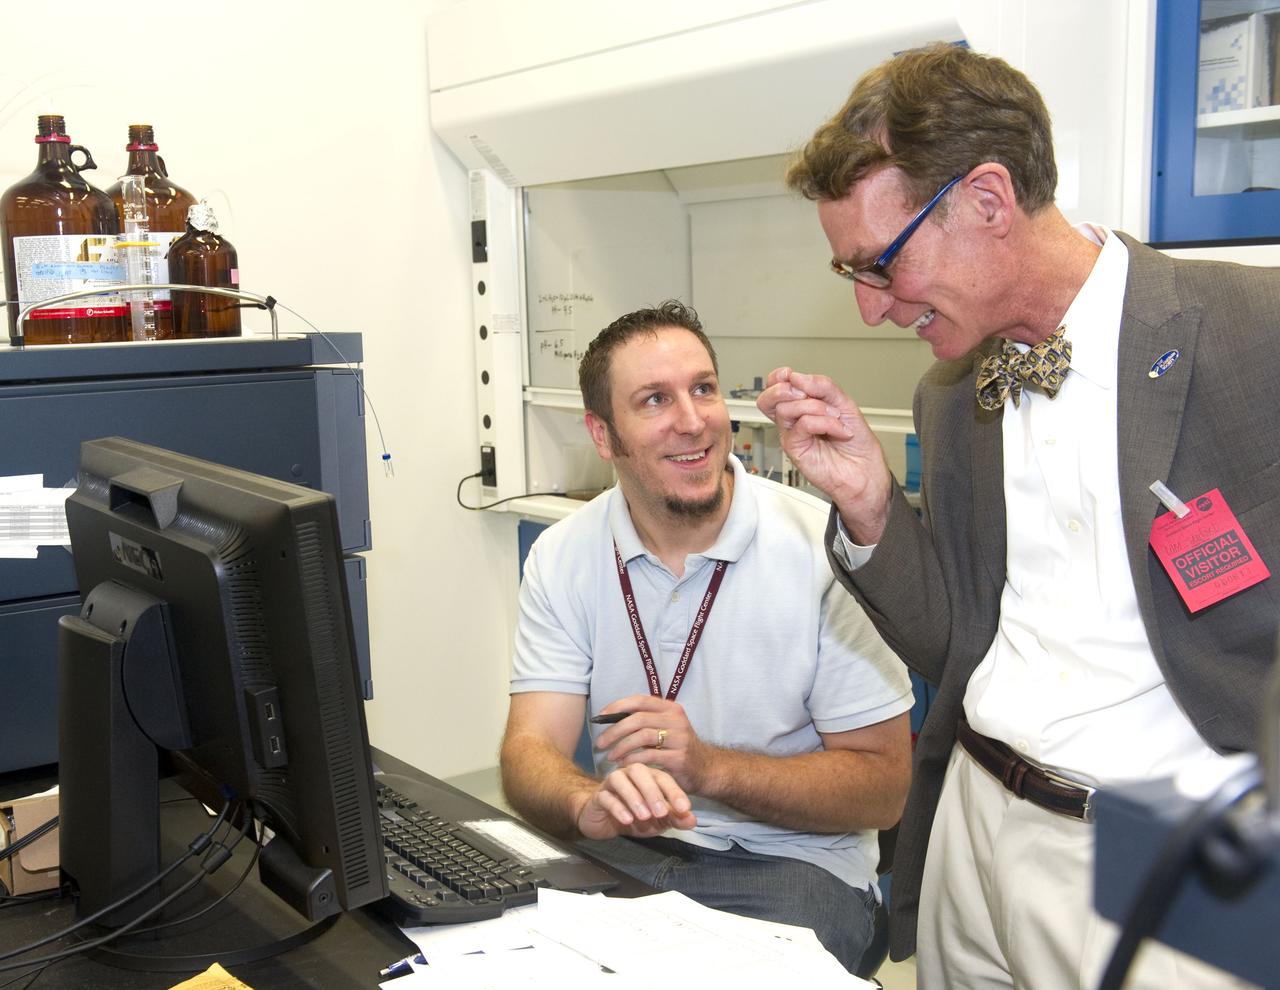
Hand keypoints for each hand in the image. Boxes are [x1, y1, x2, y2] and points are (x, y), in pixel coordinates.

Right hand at [573, 764, 695, 839]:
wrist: (603, 822)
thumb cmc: (634, 817)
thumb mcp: (658, 821)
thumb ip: (675, 819)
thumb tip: (692, 820)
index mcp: (647, 777)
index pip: (663, 778)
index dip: (674, 792)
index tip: (685, 809)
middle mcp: (629, 775)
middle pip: (640, 772)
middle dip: (653, 792)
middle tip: (662, 812)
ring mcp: (611, 784)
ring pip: (620, 780)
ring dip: (634, 797)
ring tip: (644, 816)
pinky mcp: (598, 797)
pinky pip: (605, 797)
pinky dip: (617, 807)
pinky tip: (627, 819)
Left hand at [594, 696, 709, 794]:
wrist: (706, 769)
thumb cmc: (678, 747)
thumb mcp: (666, 728)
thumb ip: (644, 721)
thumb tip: (610, 718)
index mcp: (671, 708)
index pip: (640, 700)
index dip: (617, 707)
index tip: (599, 717)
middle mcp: (676, 720)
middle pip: (638, 719)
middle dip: (614, 731)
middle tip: (600, 743)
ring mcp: (679, 738)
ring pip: (642, 736)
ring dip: (621, 747)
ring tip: (611, 756)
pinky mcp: (679, 757)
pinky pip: (649, 756)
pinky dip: (632, 759)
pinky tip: (623, 765)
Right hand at [757, 367, 893, 543]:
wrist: (865, 471)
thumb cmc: (856, 443)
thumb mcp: (844, 404)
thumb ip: (822, 387)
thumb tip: (798, 377)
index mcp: (801, 407)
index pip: (775, 388)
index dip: (778, 377)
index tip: (791, 374)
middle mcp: (793, 422)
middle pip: (767, 399)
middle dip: (784, 389)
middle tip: (806, 393)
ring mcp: (793, 435)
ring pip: (786, 408)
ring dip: (817, 407)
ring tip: (835, 417)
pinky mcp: (796, 449)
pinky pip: (803, 424)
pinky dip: (825, 422)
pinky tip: (838, 430)